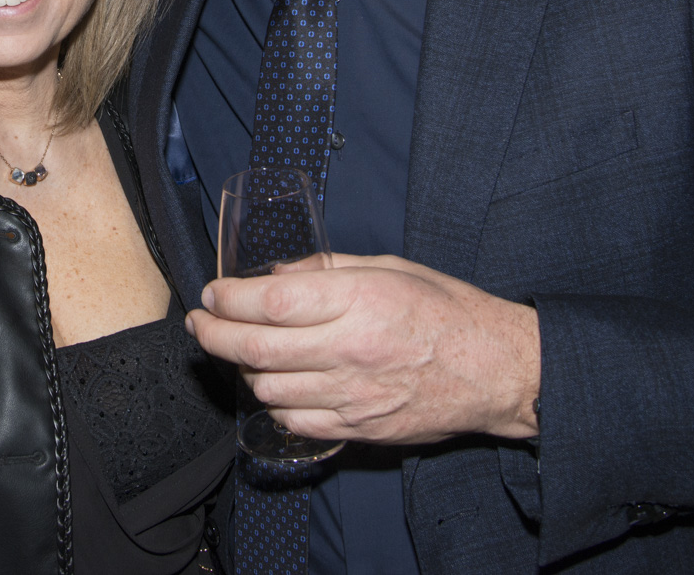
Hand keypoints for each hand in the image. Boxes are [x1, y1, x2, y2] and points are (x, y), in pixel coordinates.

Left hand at [186, 253, 539, 444]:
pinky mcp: (358, 427)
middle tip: (200, 323)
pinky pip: (295, 421)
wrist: (493, 369)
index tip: (212, 292)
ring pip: (267, 389)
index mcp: (358, 299)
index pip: (270, 302)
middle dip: (213, 335)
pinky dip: (273, 403)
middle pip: (255, 349)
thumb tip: (276, 273)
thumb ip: (328, 268)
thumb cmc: (445, 309)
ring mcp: (352, 394)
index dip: (228, 298)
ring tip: (239, 349)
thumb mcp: (389, 267)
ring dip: (242, 369)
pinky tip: (274, 384)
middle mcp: (349, 348)